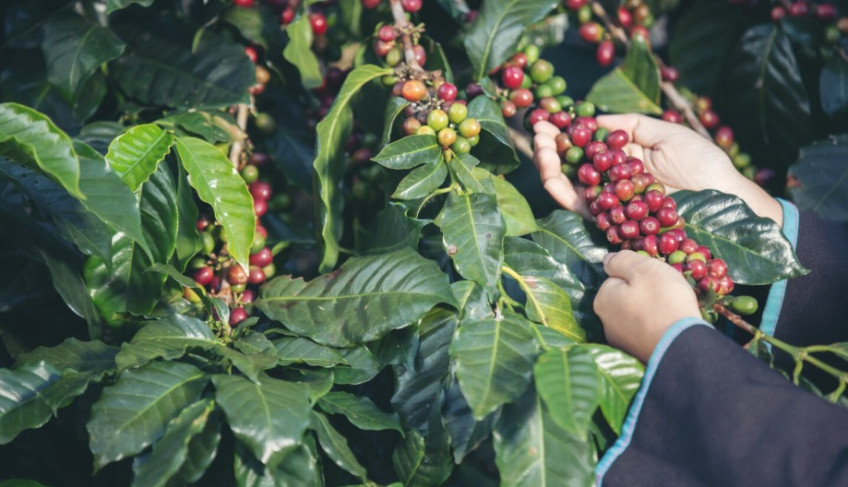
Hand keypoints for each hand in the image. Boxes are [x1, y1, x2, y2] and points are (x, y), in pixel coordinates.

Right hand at [532, 115, 782, 225]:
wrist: (724, 198)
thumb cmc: (703, 164)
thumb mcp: (666, 133)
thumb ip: (630, 126)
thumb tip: (594, 119)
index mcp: (623, 158)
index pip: (585, 144)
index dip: (565, 131)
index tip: (548, 117)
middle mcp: (611, 181)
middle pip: (570, 165)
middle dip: (550, 147)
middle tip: (537, 129)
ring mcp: (610, 202)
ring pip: (568, 186)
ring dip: (548, 167)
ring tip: (541, 147)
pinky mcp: (612, 222)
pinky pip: (581, 209)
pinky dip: (562, 193)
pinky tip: (552, 176)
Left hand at [594, 250, 700, 362]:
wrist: (683, 347)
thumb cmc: (662, 302)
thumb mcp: (643, 269)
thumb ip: (622, 260)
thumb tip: (607, 259)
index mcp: (602, 300)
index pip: (617, 278)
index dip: (638, 276)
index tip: (655, 280)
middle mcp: (605, 323)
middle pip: (625, 298)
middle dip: (643, 295)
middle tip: (666, 296)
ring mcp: (621, 342)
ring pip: (636, 316)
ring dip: (650, 312)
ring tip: (671, 313)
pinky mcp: (637, 355)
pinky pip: (647, 333)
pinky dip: (656, 329)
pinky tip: (670, 329)